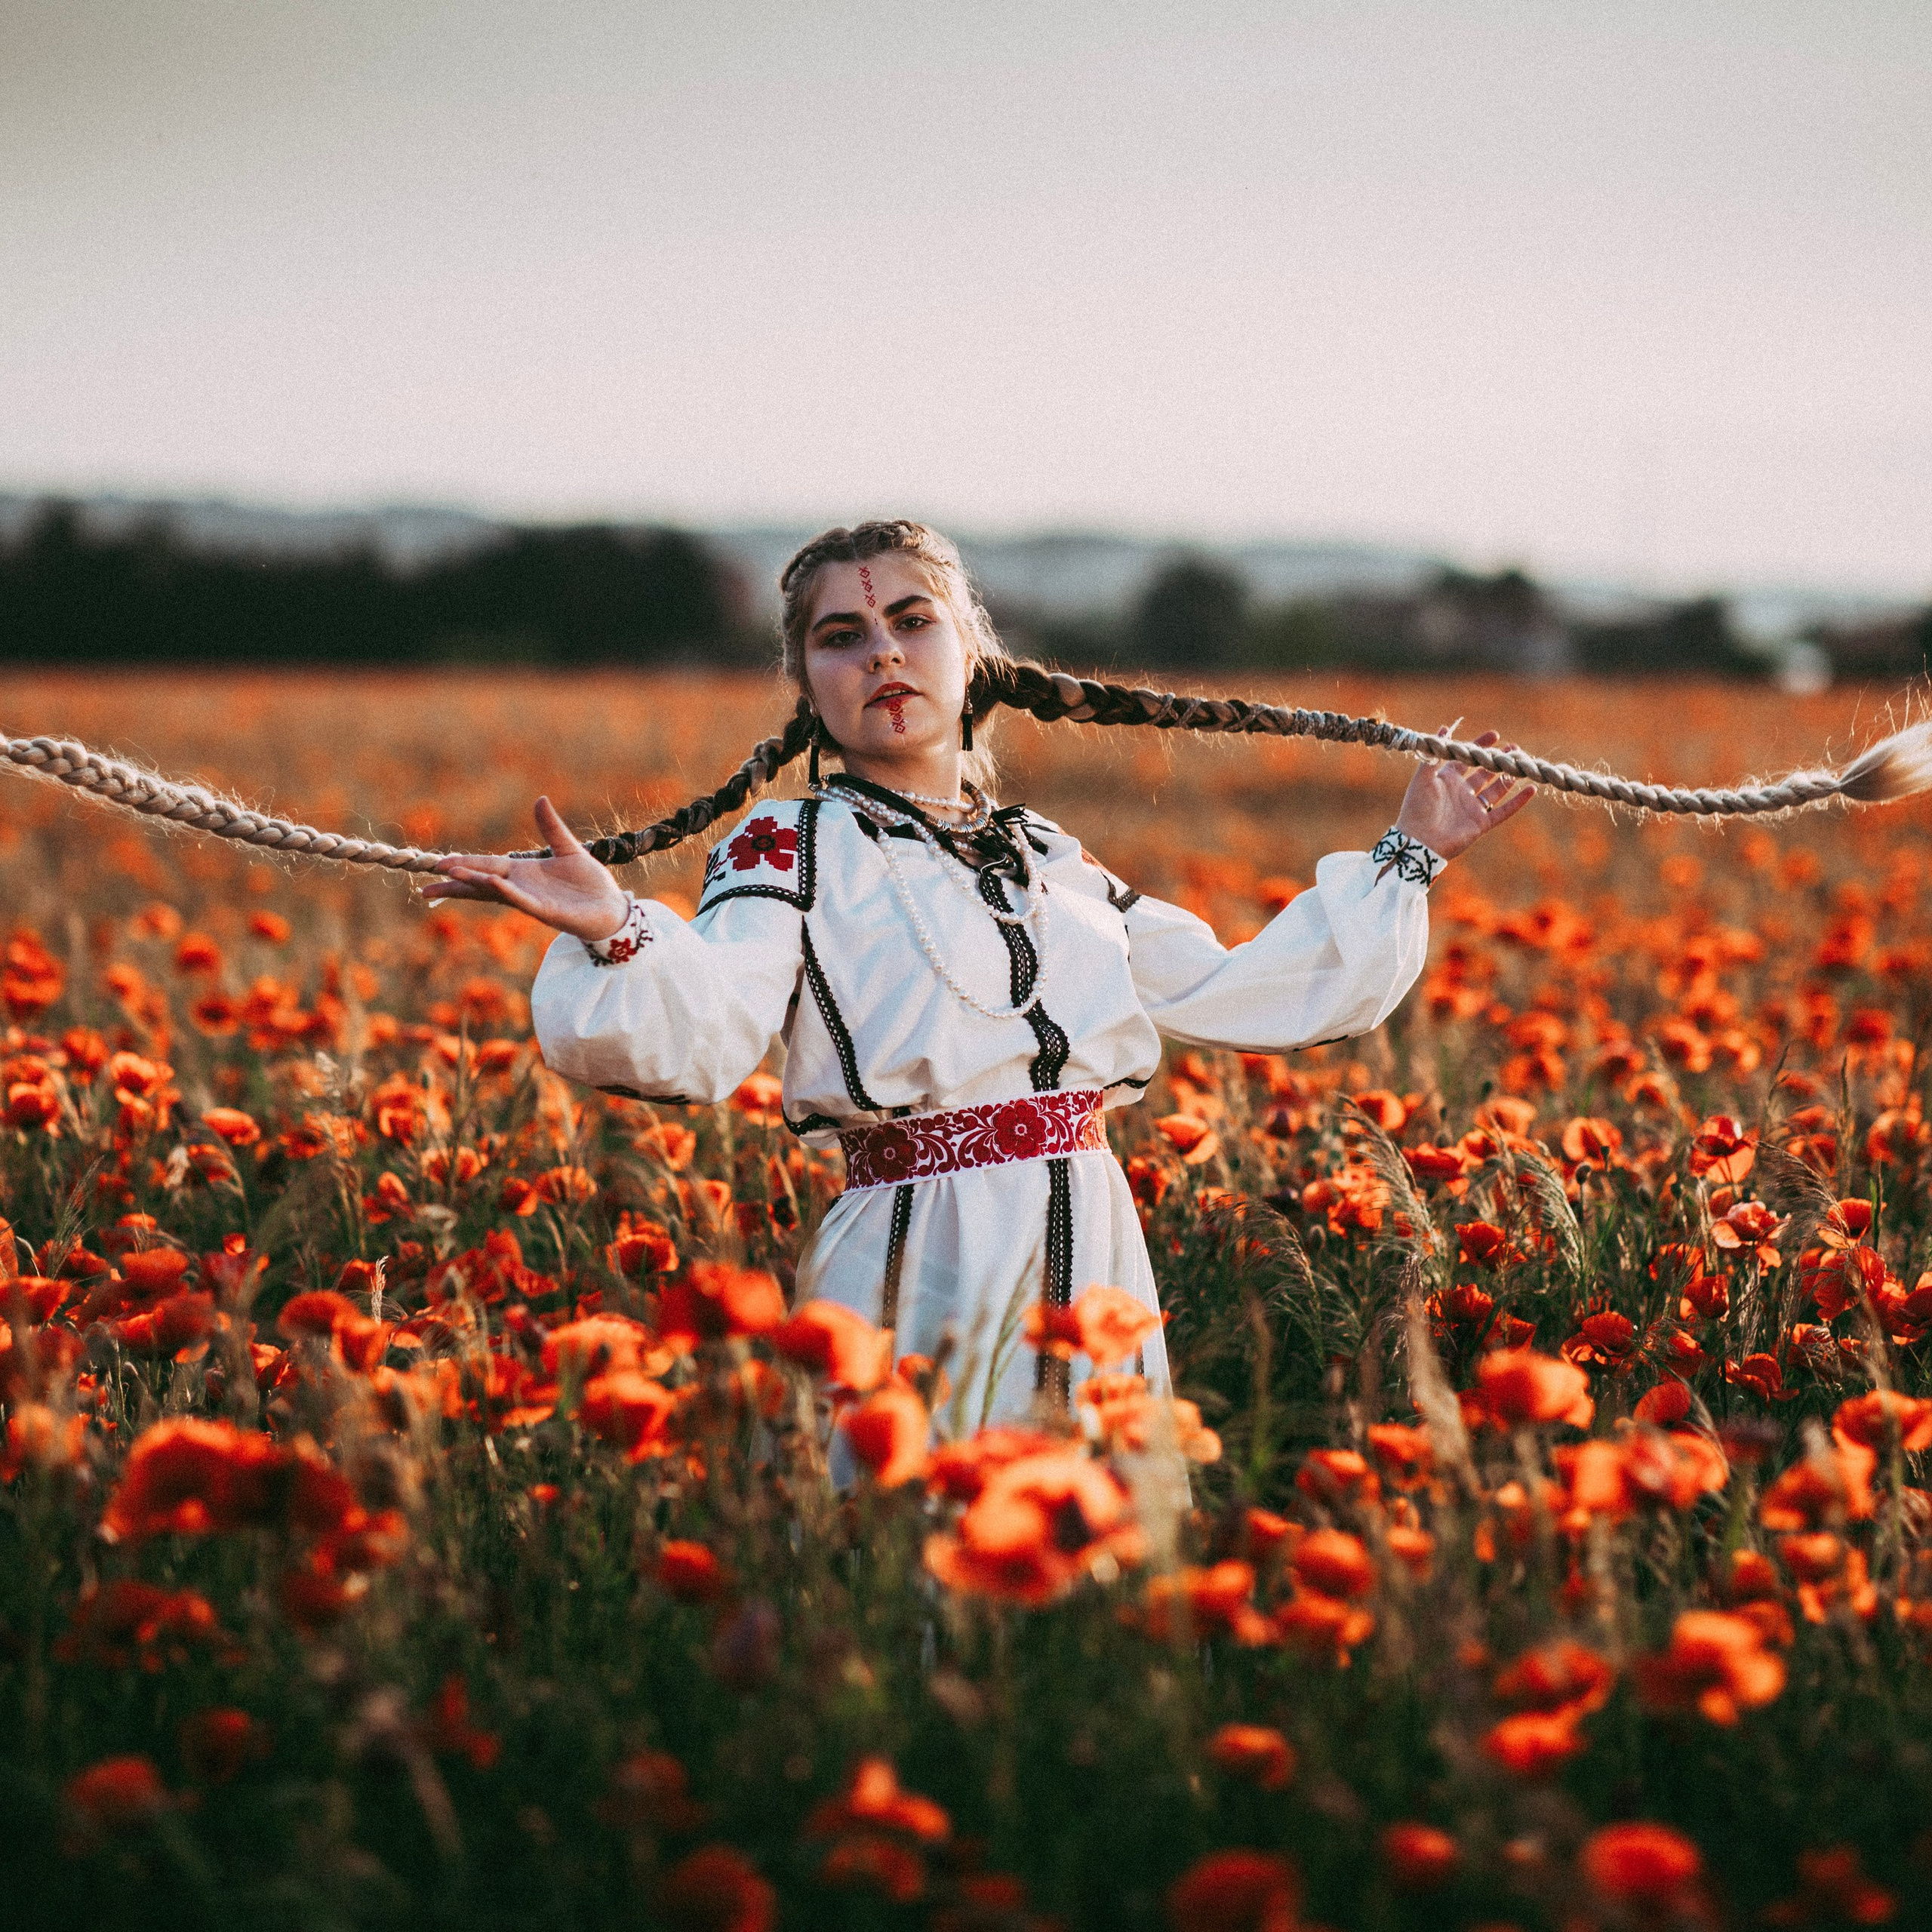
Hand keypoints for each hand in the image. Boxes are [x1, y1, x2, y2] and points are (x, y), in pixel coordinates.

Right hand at [416, 797, 629, 942]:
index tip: (438, 864)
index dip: (463, 864)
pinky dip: (508, 892)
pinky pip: (523, 900)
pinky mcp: (547, 912)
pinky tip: (494, 883)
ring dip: (474, 882)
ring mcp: (532, 901)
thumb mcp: (569, 849)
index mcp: (523, 873)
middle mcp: (522, 888)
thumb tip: (540, 799)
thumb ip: (551, 827)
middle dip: (457, 881)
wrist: (612, 907)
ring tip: (451, 873)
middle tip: (427, 881)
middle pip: (481, 882)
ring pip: (496, 891)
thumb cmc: (589, 884)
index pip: (486, 866)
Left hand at [1393, 726, 1533, 860]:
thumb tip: (1443, 729)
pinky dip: (1517, 801)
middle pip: (1484, 772)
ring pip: (1496, 789)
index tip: (1494, 735)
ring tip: (1521, 762)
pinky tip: (1531, 789)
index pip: (1466, 758)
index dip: (1479, 746)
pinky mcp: (1481, 824)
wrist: (1418, 842)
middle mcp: (1461, 792)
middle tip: (1513, 748)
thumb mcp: (1422, 778)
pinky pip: (1503, 811)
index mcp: (1447, 779)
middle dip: (1498, 760)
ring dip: (1509, 776)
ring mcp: (1472, 808)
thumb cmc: (1416, 808)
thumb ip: (1433, 755)